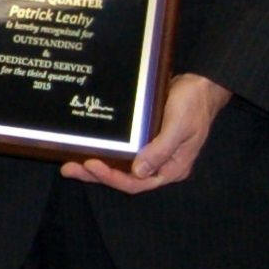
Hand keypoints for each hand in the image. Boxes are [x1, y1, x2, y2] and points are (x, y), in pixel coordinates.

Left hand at [64, 72, 229, 192]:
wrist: (200, 85)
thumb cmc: (193, 105)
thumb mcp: (179, 127)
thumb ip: (160, 150)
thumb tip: (138, 171)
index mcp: (171, 168)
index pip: (138, 183)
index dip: (113, 177)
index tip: (91, 165)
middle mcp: (159, 165)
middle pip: (124, 178)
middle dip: (96, 175)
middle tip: (68, 169)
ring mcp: (151, 154)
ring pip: (120, 166)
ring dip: (96, 166)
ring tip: (69, 164)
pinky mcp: (143, 140)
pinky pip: (121, 152)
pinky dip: (105, 151)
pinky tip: (87, 148)